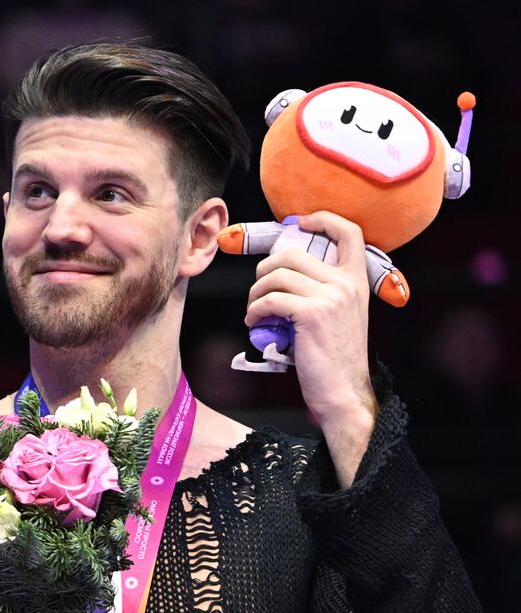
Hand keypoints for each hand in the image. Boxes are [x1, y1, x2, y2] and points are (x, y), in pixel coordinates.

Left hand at [244, 210, 377, 482]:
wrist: (343, 392)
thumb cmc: (333, 358)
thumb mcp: (338, 315)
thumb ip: (324, 290)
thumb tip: (284, 273)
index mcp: (357, 280)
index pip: (348, 232)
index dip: (322, 219)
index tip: (298, 222)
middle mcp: (347, 283)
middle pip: (291, 255)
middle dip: (264, 271)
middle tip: (258, 293)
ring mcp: (330, 296)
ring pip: (275, 276)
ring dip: (255, 294)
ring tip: (254, 313)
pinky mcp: (310, 313)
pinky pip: (269, 300)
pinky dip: (254, 312)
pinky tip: (254, 324)